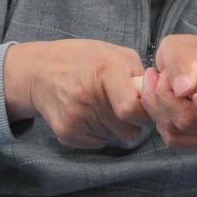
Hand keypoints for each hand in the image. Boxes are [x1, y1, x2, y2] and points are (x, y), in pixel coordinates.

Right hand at [3, 39, 148, 148]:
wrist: (38, 72)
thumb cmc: (83, 60)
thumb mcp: (114, 53)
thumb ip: (140, 74)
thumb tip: (158, 99)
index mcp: (105, 71)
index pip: (131, 109)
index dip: (144, 113)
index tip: (142, 107)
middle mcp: (88, 96)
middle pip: (130, 130)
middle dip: (132, 121)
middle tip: (121, 104)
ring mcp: (75, 117)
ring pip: (116, 138)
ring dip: (115, 126)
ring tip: (101, 105)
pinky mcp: (66, 133)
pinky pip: (99, 143)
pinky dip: (98, 133)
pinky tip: (87, 114)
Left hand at [141, 33, 196, 148]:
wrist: (192, 67)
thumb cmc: (194, 54)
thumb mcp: (183, 46)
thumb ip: (182, 61)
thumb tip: (184, 89)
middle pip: (192, 119)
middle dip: (166, 95)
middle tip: (161, 74)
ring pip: (177, 129)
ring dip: (157, 105)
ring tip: (158, 82)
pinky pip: (172, 138)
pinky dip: (158, 118)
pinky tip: (160, 101)